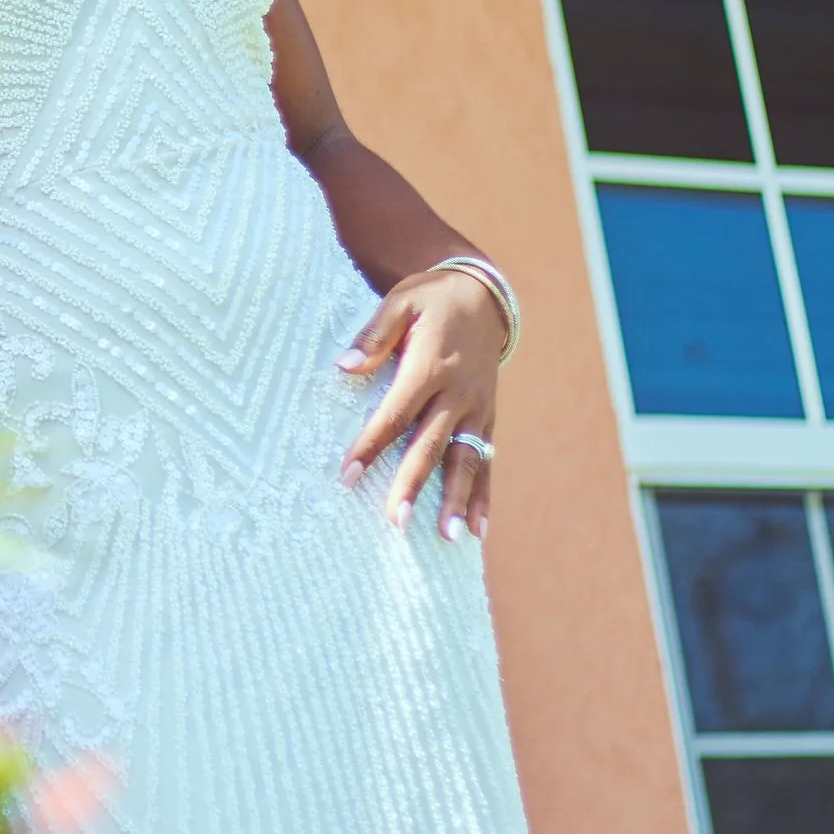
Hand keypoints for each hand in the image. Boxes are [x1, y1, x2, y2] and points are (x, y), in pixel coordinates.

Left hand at [336, 270, 502, 539]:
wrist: (483, 296)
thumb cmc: (431, 300)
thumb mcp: (400, 302)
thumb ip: (374, 335)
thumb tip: (345, 366)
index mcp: (430, 366)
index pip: (395, 413)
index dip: (371, 445)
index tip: (347, 475)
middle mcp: (458, 393)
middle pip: (432, 445)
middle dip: (413, 484)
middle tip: (396, 521)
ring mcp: (477, 409)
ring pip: (466, 460)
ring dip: (456, 499)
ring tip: (447, 536)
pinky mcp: (488, 418)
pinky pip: (486, 461)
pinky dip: (482, 495)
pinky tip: (476, 530)